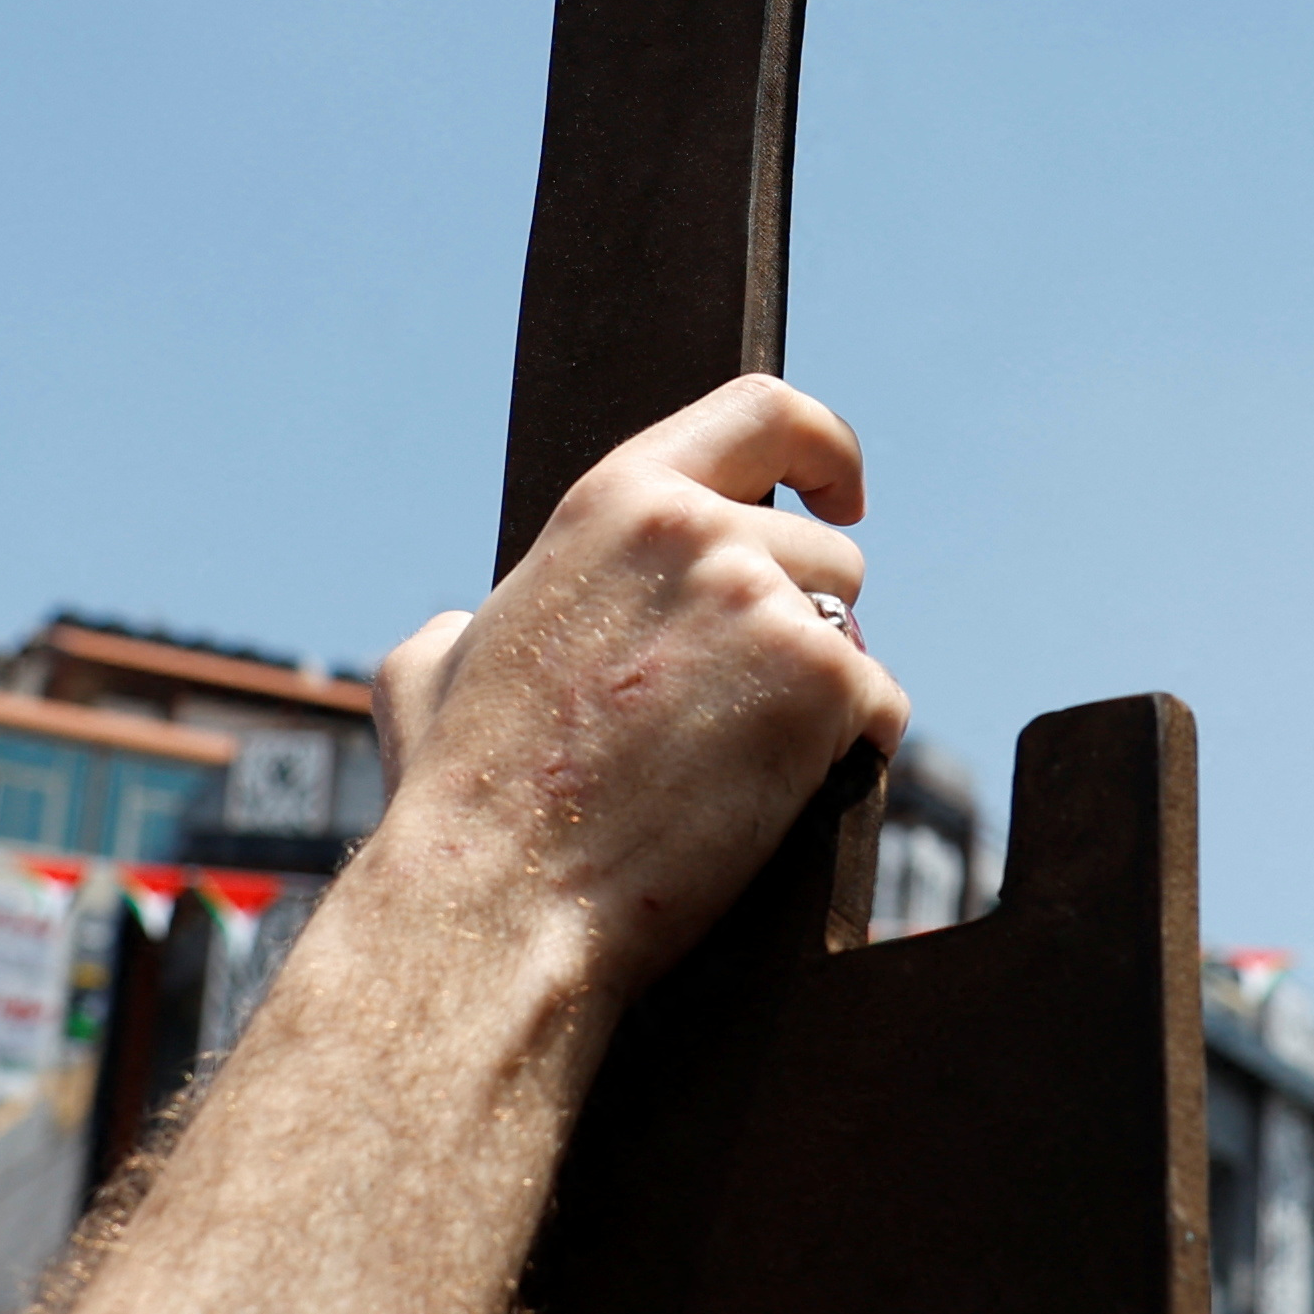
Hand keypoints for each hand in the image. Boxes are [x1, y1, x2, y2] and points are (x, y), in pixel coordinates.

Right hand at [363, 377, 909, 1013]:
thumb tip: (468, 627)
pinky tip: (775, 799)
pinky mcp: (823, 684)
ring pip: (855, 632)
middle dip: (804, 622)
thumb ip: (474, 618)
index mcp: (618, 501)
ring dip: (821, 693)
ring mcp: (769, 603)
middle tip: (741, 707)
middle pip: (825, 551)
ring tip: (739, 763)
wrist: (503, 901)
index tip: (839, 496)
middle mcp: (702, 532)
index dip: (821, 449)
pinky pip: (880, 707)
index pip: (762, 412)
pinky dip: (849, 755)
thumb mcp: (433, 665)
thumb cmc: (463, 801)